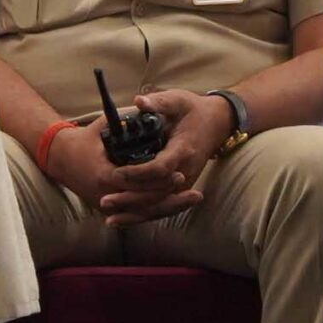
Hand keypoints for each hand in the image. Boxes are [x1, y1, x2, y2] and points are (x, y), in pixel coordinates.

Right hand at [37, 120, 199, 226]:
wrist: (61, 158)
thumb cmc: (85, 139)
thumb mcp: (103, 124)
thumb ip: (127, 118)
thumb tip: (147, 106)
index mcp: (105, 174)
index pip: (138, 182)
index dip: (160, 179)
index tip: (179, 172)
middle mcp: (106, 195)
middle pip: (146, 203)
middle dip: (171, 197)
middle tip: (194, 190)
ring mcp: (108, 205)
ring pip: (144, 213)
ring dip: (170, 207)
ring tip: (193, 198)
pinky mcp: (111, 209)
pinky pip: (139, 214)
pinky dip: (158, 209)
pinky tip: (177, 205)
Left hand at [95, 90, 228, 225]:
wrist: (217, 123)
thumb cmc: (193, 110)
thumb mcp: (178, 100)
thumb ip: (158, 102)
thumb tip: (139, 101)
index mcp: (183, 149)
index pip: (160, 167)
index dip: (138, 173)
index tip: (116, 172)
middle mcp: (186, 170)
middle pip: (158, 193)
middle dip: (131, 199)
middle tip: (104, 201)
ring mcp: (185, 182)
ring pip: (160, 205)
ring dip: (135, 214)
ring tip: (109, 219)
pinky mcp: (181, 188)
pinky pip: (162, 206)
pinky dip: (144, 215)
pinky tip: (124, 222)